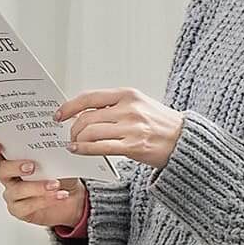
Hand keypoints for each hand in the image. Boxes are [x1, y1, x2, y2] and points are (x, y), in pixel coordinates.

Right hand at [0, 139, 87, 227]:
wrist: (74, 196)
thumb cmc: (61, 171)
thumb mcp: (59, 153)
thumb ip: (53, 139)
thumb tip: (58, 120)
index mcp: (13, 156)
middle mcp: (9, 174)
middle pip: (1, 170)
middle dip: (15, 167)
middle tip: (32, 166)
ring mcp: (13, 192)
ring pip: (17, 190)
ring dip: (37, 187)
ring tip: (55, 184)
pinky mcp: (20, 209)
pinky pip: (26, 206)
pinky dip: (44, 200)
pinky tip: (59, 195)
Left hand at [54, 86, 183, 169]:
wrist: (184, 140)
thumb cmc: (161, 124)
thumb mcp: (139, 104)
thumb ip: (114, 106)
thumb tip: (86, 112)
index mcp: (128, 94)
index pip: (90, 97)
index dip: (70, 106)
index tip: (59, 114)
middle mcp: (128, 109)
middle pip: (87, 117)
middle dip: (73, 128)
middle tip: (69, 134)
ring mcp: (131, 128)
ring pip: (90, 132)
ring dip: (77, 139)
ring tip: (74, 143)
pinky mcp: (133, 146)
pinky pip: (100, 147)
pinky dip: (84, 149)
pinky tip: (78, 150)